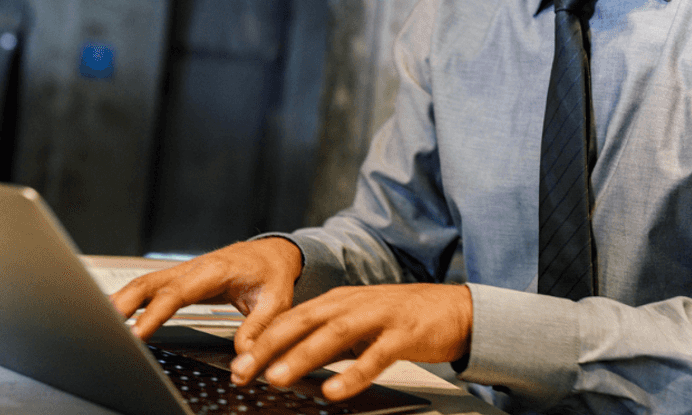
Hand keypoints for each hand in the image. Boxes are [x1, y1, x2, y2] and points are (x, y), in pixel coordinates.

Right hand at [110, 237, 302, 350]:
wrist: (271, 253)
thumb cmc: (271, 273)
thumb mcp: (276, 300)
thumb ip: (259, 329)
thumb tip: (243, 358)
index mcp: (215, 270)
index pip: (178, 292)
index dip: (155, 313)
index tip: (138, 332)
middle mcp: (193, 268)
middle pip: (149, 283)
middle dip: (123, 304)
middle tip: (104, 328)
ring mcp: (182, 272)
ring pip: (143, 284)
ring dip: (120, 302)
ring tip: (98, 324)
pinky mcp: (178, 280)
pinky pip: (148, 288)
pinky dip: (128, 301)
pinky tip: (113, 316)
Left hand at [229, 283, 471, 401]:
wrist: (453, 309)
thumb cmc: (401, 319)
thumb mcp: (357, 324)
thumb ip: (325, 339)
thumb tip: (286, 360)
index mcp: (338, 301)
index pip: (292, 318)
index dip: (262, 339)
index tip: (237, 363)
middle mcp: (353, 304)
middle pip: (304, 322)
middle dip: (270, 346)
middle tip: (244, 370)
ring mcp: (378, 317)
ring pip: (334, 336)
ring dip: (303, 356)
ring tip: (278, 376)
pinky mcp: (403, 334)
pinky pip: (375, 357)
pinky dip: (353, 374)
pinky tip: (335, 391)